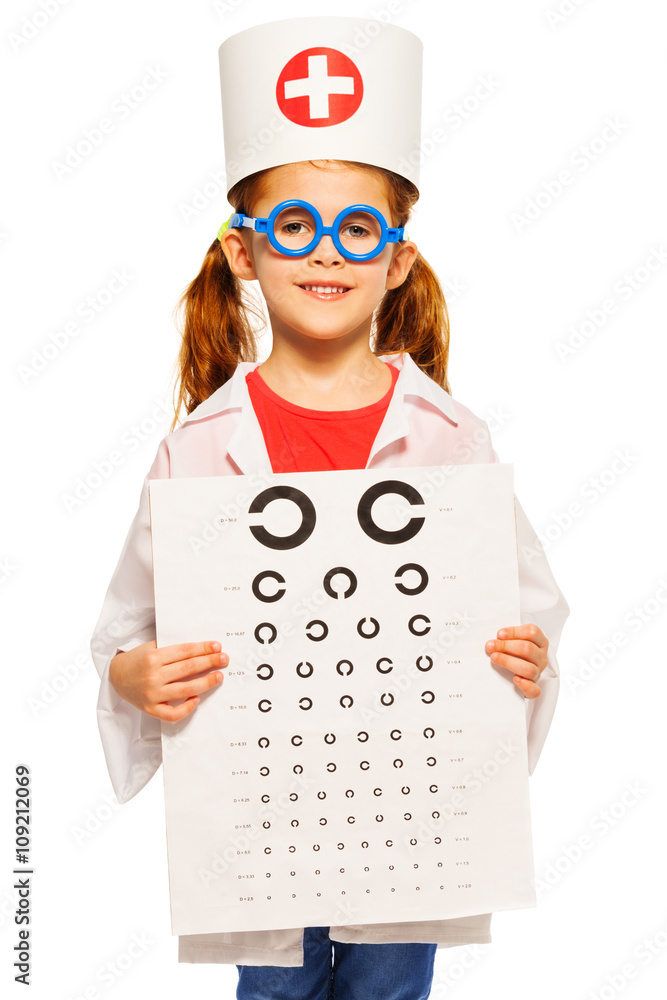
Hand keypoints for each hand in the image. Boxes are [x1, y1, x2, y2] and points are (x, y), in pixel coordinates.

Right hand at [109, 640, 227, 720]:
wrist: (116, 676)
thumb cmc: (138, 659)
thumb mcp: (151, 647)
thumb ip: (172, 649)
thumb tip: (202, 649)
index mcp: (153, 657)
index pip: (185, 652)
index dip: (203, 649)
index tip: (217, 647)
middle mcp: (153, 676)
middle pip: (188, 668)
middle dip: (209, 662)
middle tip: (224, 659)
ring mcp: (152, 694)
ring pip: (185, 689)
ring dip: (205, 683)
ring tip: (218, 677)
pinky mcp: (150, 709)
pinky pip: (172, 713)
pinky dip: (186, 708)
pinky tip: (196, 698)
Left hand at [485, 624, 548, 698]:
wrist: (514, 676)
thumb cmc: (513, 654)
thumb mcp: (513, 642)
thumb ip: (506, 638)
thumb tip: (492, 640)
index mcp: (540, 642)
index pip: (532, 632)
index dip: (514, 632)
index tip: (499, 634)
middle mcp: (541, 657)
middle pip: (528, 649)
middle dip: (506, 646)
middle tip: (490, 646)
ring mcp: (538, 673)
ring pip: (529, 668)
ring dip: (508, 662)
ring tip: (494, 658)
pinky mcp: (534, 689)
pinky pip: (535, 690)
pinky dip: (525, 685)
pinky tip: (515, 679)